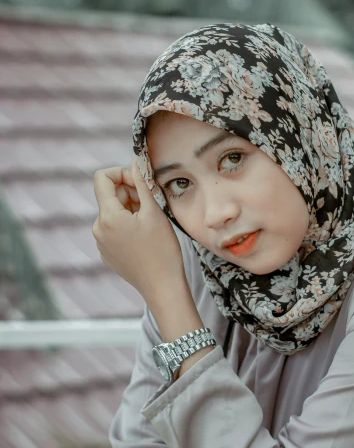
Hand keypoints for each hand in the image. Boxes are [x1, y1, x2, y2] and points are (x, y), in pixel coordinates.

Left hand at [92, 156, 185, 300]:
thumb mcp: (155, 212)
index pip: (102, 178)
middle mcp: (98, 229)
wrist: (162, 287)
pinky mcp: (107, 253)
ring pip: (114, 213)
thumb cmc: (162, 250)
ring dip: (131, 210)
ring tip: (151, 223)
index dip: (121, 173)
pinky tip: (145, 238)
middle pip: (110, 196)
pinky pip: (114, 229)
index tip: (140, 183)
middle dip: (131, 194)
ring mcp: (101, 243)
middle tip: (153, 206)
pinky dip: (128, 225)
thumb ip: (143, 182)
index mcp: (107, 217)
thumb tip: (136, 160)